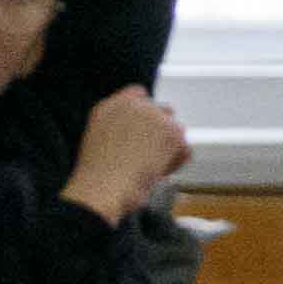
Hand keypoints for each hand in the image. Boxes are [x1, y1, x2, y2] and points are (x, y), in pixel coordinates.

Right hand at [65, 87, 188, 226]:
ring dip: (168, 150)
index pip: (139, 94)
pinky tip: (155, 174)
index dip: (147, 115)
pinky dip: (175, 164)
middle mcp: (133, 105)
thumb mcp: (102, 143)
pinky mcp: (171, 130)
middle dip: (161, 135)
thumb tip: (150, 130)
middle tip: (149, 158)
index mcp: (111, 107)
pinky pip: (184, 149)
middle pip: (164, 112)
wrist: (101, 189)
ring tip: (147, 170)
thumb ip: (123, 129)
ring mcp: (154, 114)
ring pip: (176, 131)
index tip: (147, 135)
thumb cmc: (98, 178)